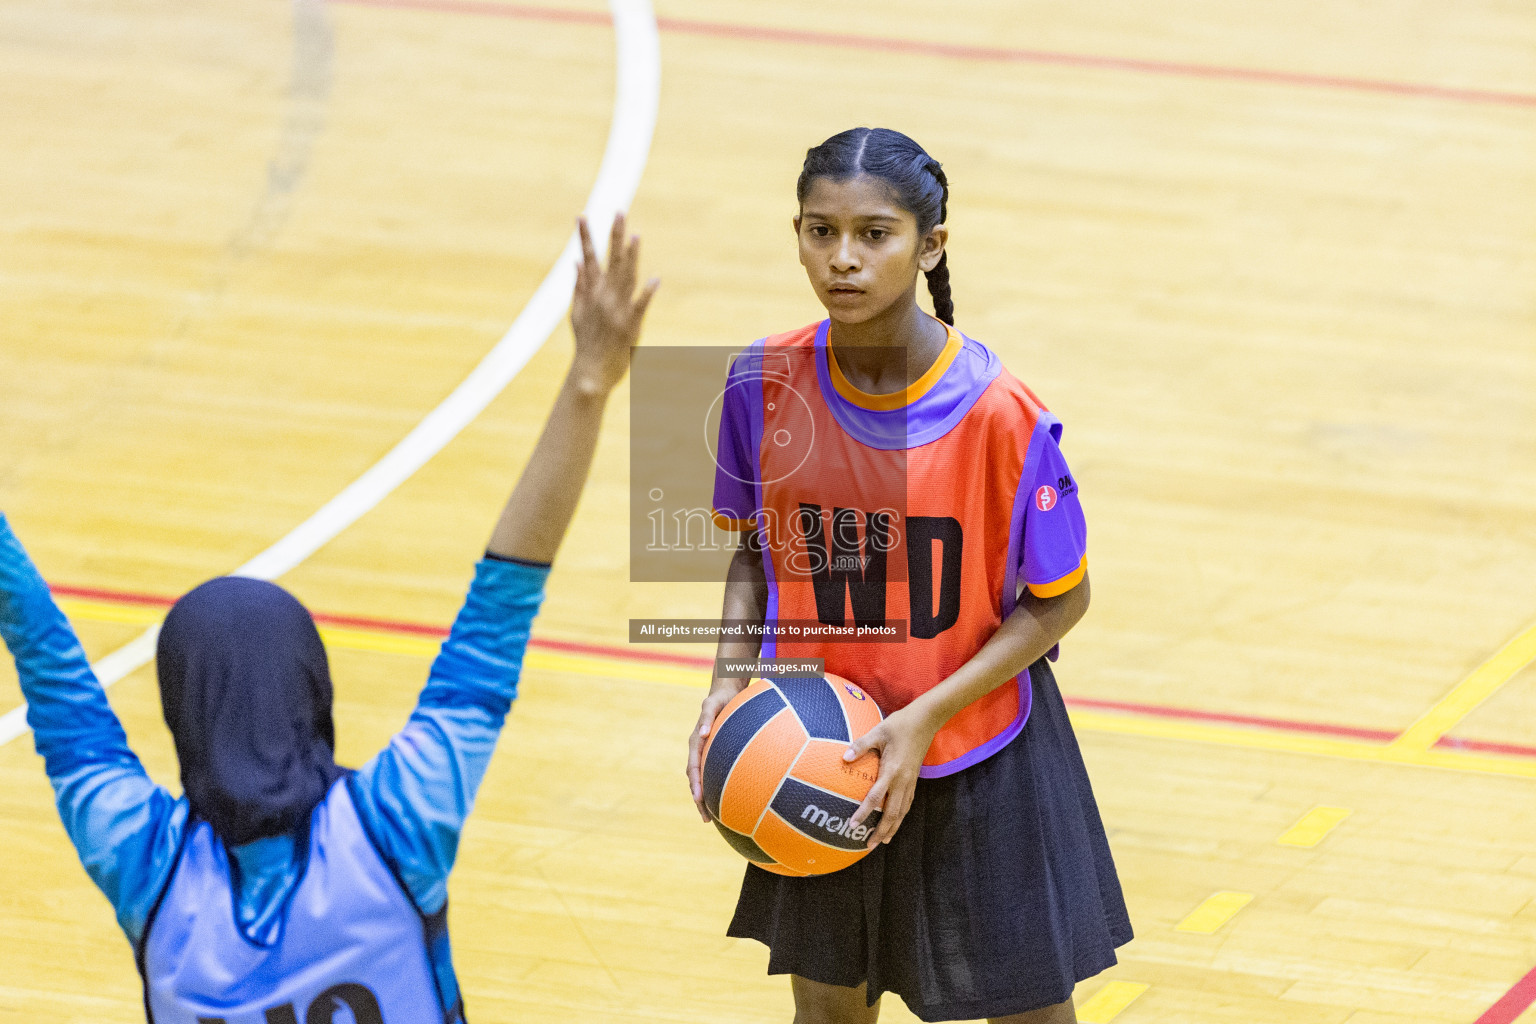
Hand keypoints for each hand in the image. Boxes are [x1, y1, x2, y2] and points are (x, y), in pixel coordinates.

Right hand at [569, 212, 658, 396]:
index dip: (585, 237)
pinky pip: (640, 307)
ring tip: (636, 236)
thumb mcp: (575, 313)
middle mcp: (604, 297)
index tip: (581, 215)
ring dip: (631, 257)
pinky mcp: (631, 326)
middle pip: (611, 260)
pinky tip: (655, 280)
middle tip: (619, 213)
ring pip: (626, 277)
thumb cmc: (586, 343)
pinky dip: (647, 294)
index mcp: (591, 293)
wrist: (591, 372)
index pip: (588, 258)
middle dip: (614, 236)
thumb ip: (578, 286)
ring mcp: (617, 310)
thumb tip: (576, 262)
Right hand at [686, 677, 749, 821]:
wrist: (725, 694)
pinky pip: (711, 774)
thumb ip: (707, 718)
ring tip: (710, 817)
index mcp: (696, 742)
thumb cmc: (720, 699)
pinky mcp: (713, 755)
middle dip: (698, 799)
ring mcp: (705, 754)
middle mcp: (698, 750)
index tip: (698, 799)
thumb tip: (704, 734)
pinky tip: (724, 799)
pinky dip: (713, 787)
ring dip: (704, 798)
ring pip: (702, 779)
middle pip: (695, 779)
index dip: (695, 784)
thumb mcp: (712, 705)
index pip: (693, 767)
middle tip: (706, 818)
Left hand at [844, 704, 940, 848]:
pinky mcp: (914, 780)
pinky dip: (900, 816)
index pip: (876, 797)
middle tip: (869, 846)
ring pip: (902, 811)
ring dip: (892, 828)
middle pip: (892, 813)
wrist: (925, 721)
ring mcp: (910, 782)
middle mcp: (903, 780)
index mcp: (892, 770)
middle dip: (881, 831)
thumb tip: (844, 757)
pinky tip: (895, 822)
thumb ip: (861, 745)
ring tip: (883, 841)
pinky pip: (907, 803)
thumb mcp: (878, 731)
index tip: (853, 825)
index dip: (864, 812)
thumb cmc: (899, 724)